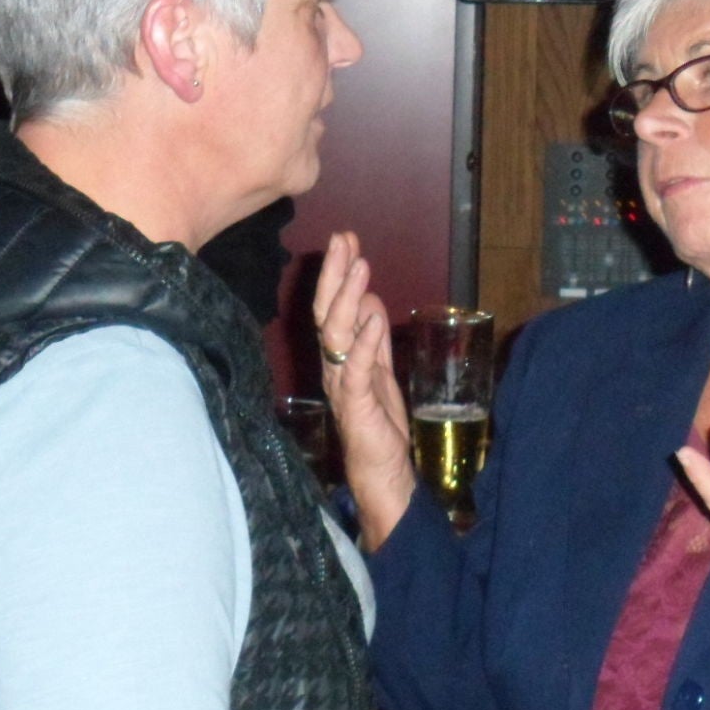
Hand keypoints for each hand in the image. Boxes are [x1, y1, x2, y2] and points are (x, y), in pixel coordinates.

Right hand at [313, 231, 416, 549]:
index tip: (345, 239)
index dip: (337, 273)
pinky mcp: (356, 403)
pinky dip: (364, 341)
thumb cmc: (378, 422)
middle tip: (343, 239)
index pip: (332, 306)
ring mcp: (342, 383)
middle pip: (327, 312)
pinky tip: (373, 317)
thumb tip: (367, 298)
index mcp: (339, 356)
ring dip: (348, 298)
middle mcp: (333, 366)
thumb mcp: (379, 369)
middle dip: (335, 274)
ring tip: (360, 266)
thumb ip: (373, 337)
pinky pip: (357, 368)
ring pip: (336, 334)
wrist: (382, 470)